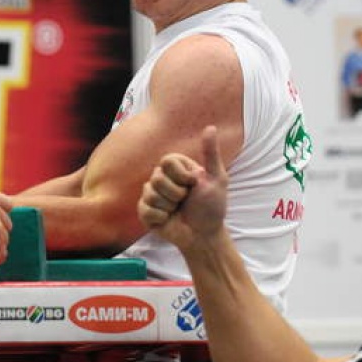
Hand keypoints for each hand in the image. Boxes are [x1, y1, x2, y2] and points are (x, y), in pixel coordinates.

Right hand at [137, 125, 227, 249]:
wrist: (203, 235)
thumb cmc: (212, 207)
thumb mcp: (217, 178)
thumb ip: (211, 153)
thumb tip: (210, 127)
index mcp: (176, 169)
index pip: (166, 161)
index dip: (180, 175)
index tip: (193, 183)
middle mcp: (161, 179)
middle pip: (157, 177)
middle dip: (176, 193)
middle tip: (185, 200)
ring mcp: (151, 195)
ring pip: (150, 194)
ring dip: (169, 206)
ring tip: (177, 210)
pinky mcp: (145, 211)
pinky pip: (145, 209)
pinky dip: (161, 216)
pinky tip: (168, 219)